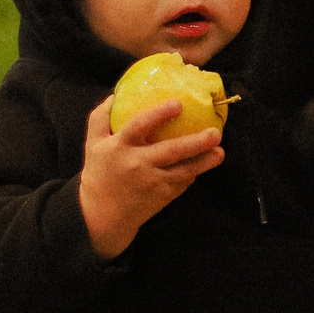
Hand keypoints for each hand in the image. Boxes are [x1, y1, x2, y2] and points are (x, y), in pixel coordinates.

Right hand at [78, 95, 223, 257]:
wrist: (100, 216)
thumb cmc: (99, 174)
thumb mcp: (92, 144)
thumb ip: (100, 118)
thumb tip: (114, 96)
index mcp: (120, 146)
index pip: (139, 125)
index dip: (159, 114)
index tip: (178, 104)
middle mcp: (138, 164)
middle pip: (171, 151)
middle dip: (196, 142)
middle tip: (215, 133)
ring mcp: (152, 182)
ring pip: (184, 170)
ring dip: (205, 162)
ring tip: (220, 152)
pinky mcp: (162, 197)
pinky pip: (182, 182)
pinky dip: (193, 172)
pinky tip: (204, 164)